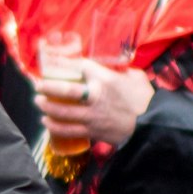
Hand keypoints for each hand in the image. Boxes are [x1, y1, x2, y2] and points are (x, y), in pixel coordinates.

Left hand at [33, 58, 154, 147]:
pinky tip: (46, 122)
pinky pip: (69, 130)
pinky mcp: (93, 131)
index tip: (51, 62)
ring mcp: (93, 116)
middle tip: (38, 84)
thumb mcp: (133, 76)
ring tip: (38, 102)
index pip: (79, 66)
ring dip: (47, 107)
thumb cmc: (144, 98)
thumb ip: (117, 69)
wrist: (154, 124)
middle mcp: (96, 96)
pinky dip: (55, 127)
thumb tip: (106, 65)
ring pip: (63, 112)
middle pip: (65, 90)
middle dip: (47, 86)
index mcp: (106, 79)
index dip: (62, 63)